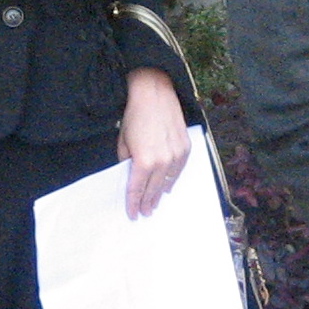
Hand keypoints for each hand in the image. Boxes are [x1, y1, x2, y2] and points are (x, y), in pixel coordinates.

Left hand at [118, 67, 190, 218]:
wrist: (155, 94)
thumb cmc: (135, 116)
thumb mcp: (123, 141)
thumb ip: (126, 162)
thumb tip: (130, 175)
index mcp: (143, 162)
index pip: (137, 190)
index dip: (133, 204)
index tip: (132, 214)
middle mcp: (162, 162)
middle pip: (153, 190)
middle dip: (147, 202)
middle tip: (145, 212)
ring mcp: (176, 156)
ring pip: (168, 183)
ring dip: (160, 194)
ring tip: (155, 203)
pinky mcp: (185, 149)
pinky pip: (179, 171)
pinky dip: (172, 180)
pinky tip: (168, 187)